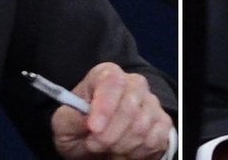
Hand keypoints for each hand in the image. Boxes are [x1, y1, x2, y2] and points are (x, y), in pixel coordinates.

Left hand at [51, 62, 173, 159]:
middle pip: (130, 106)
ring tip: (108, 148)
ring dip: (121, 146)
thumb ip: (70, 118)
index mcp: (106, 75)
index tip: (93, 128)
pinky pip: (154, 140)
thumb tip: (85, 118)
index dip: (104, 105)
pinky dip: (136, 153)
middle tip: (94, 145)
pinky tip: (123, 150)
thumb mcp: (64, 124)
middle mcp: (133, 83)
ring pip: (142, 127)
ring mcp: (151, 102)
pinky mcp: (162, 123)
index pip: (112, 81)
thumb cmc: (80, 128)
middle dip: (110, 134)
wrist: (97, 144)